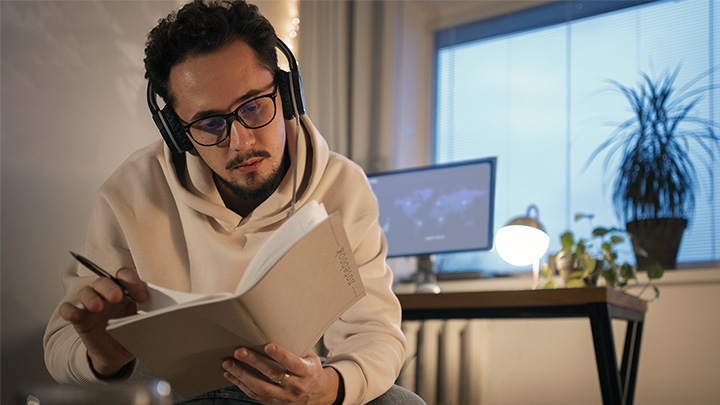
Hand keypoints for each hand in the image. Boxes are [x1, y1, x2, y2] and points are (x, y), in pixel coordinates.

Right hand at [58, 267, 148, 376]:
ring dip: (91, 297)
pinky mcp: (79, 318)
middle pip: (104, 281)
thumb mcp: (144, 323)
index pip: (126, 276)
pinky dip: (69, 310)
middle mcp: (106, 293)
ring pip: (86, 292)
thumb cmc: (132, 331)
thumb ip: (148, 316)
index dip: (134, 283)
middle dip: (110, 287)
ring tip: (98, 306)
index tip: (144, 298)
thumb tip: (159, 315)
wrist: (118, 352)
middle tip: (118, 296)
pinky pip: (68, 309)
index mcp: (125, 289)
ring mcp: (91, 305)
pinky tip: (75, 314)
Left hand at [222, 343, 340, 404]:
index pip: (293, 363)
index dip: (280, 355)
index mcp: (307, 372)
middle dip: (254, 362)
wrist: (317, 394)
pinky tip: (231, 375)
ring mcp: (284, 397)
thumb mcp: (310, 357)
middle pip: (273, 374)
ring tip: (229, 363)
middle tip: (239, 351)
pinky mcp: (274, 403)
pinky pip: (254, 395)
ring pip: (260, 388)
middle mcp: (296, 386)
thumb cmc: (310, 370)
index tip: (268, 346)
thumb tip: (278, 327)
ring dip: (242, 375)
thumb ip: (296, 347)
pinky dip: (240, 384)